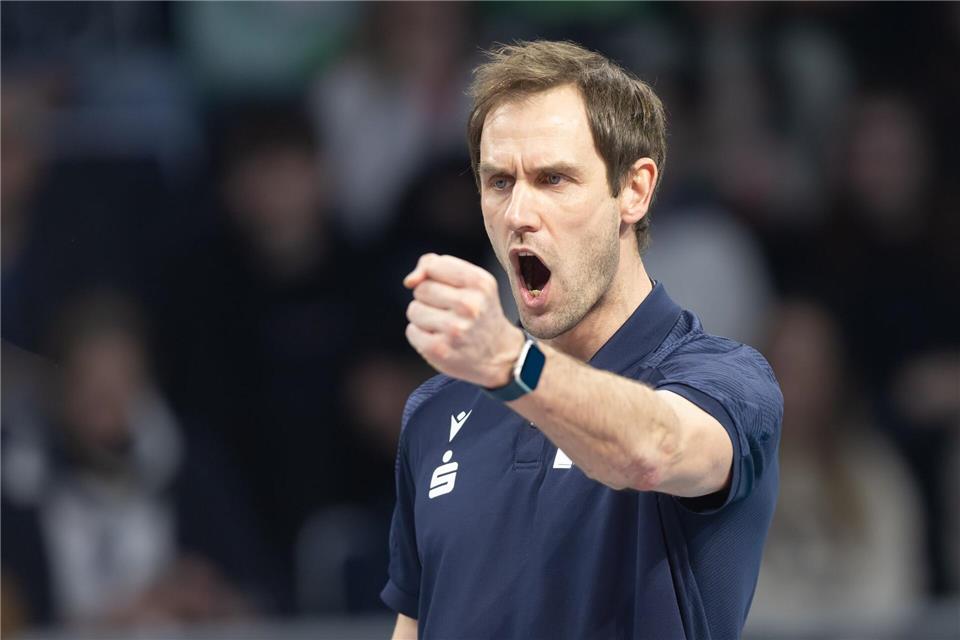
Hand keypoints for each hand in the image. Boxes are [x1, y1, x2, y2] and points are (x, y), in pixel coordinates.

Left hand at [404, 253, 524, 387]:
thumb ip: (436, 265)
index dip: (434, 276)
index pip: (433, 265)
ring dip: (424, 318)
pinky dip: (421, 335)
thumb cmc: (477, 311)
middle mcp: (469, 305)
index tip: (451, 289)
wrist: (498, 354)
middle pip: (421, 289)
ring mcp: (454, 329)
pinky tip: (441, 340)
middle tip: (451, 311)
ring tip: (446, 326)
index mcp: (479, 283)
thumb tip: (409, 281)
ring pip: (414, 309)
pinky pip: (411, 331)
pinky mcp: (439, 350)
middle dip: (429, 298)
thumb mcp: (471, 281)